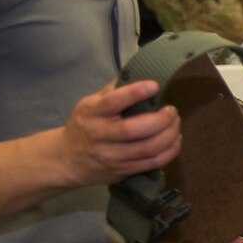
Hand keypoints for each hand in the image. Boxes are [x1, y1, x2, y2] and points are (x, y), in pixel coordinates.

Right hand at [58, 80, 181, 186]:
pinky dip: (170, 151)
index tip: (155, 86)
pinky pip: (152, 163)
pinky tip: (175, 140)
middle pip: (134, 130)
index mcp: (91, 114)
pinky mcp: (122, 171)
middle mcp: (100, 135)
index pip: (112, 103)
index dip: (135, 93)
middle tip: (172, 110)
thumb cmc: (84, 125)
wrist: (67, 160)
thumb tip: (138, 71)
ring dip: (169, 135)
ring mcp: (111, 156)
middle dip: (160, 119)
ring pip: (147, 148)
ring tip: (175, 123)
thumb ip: (112, 90)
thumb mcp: (89, 103)